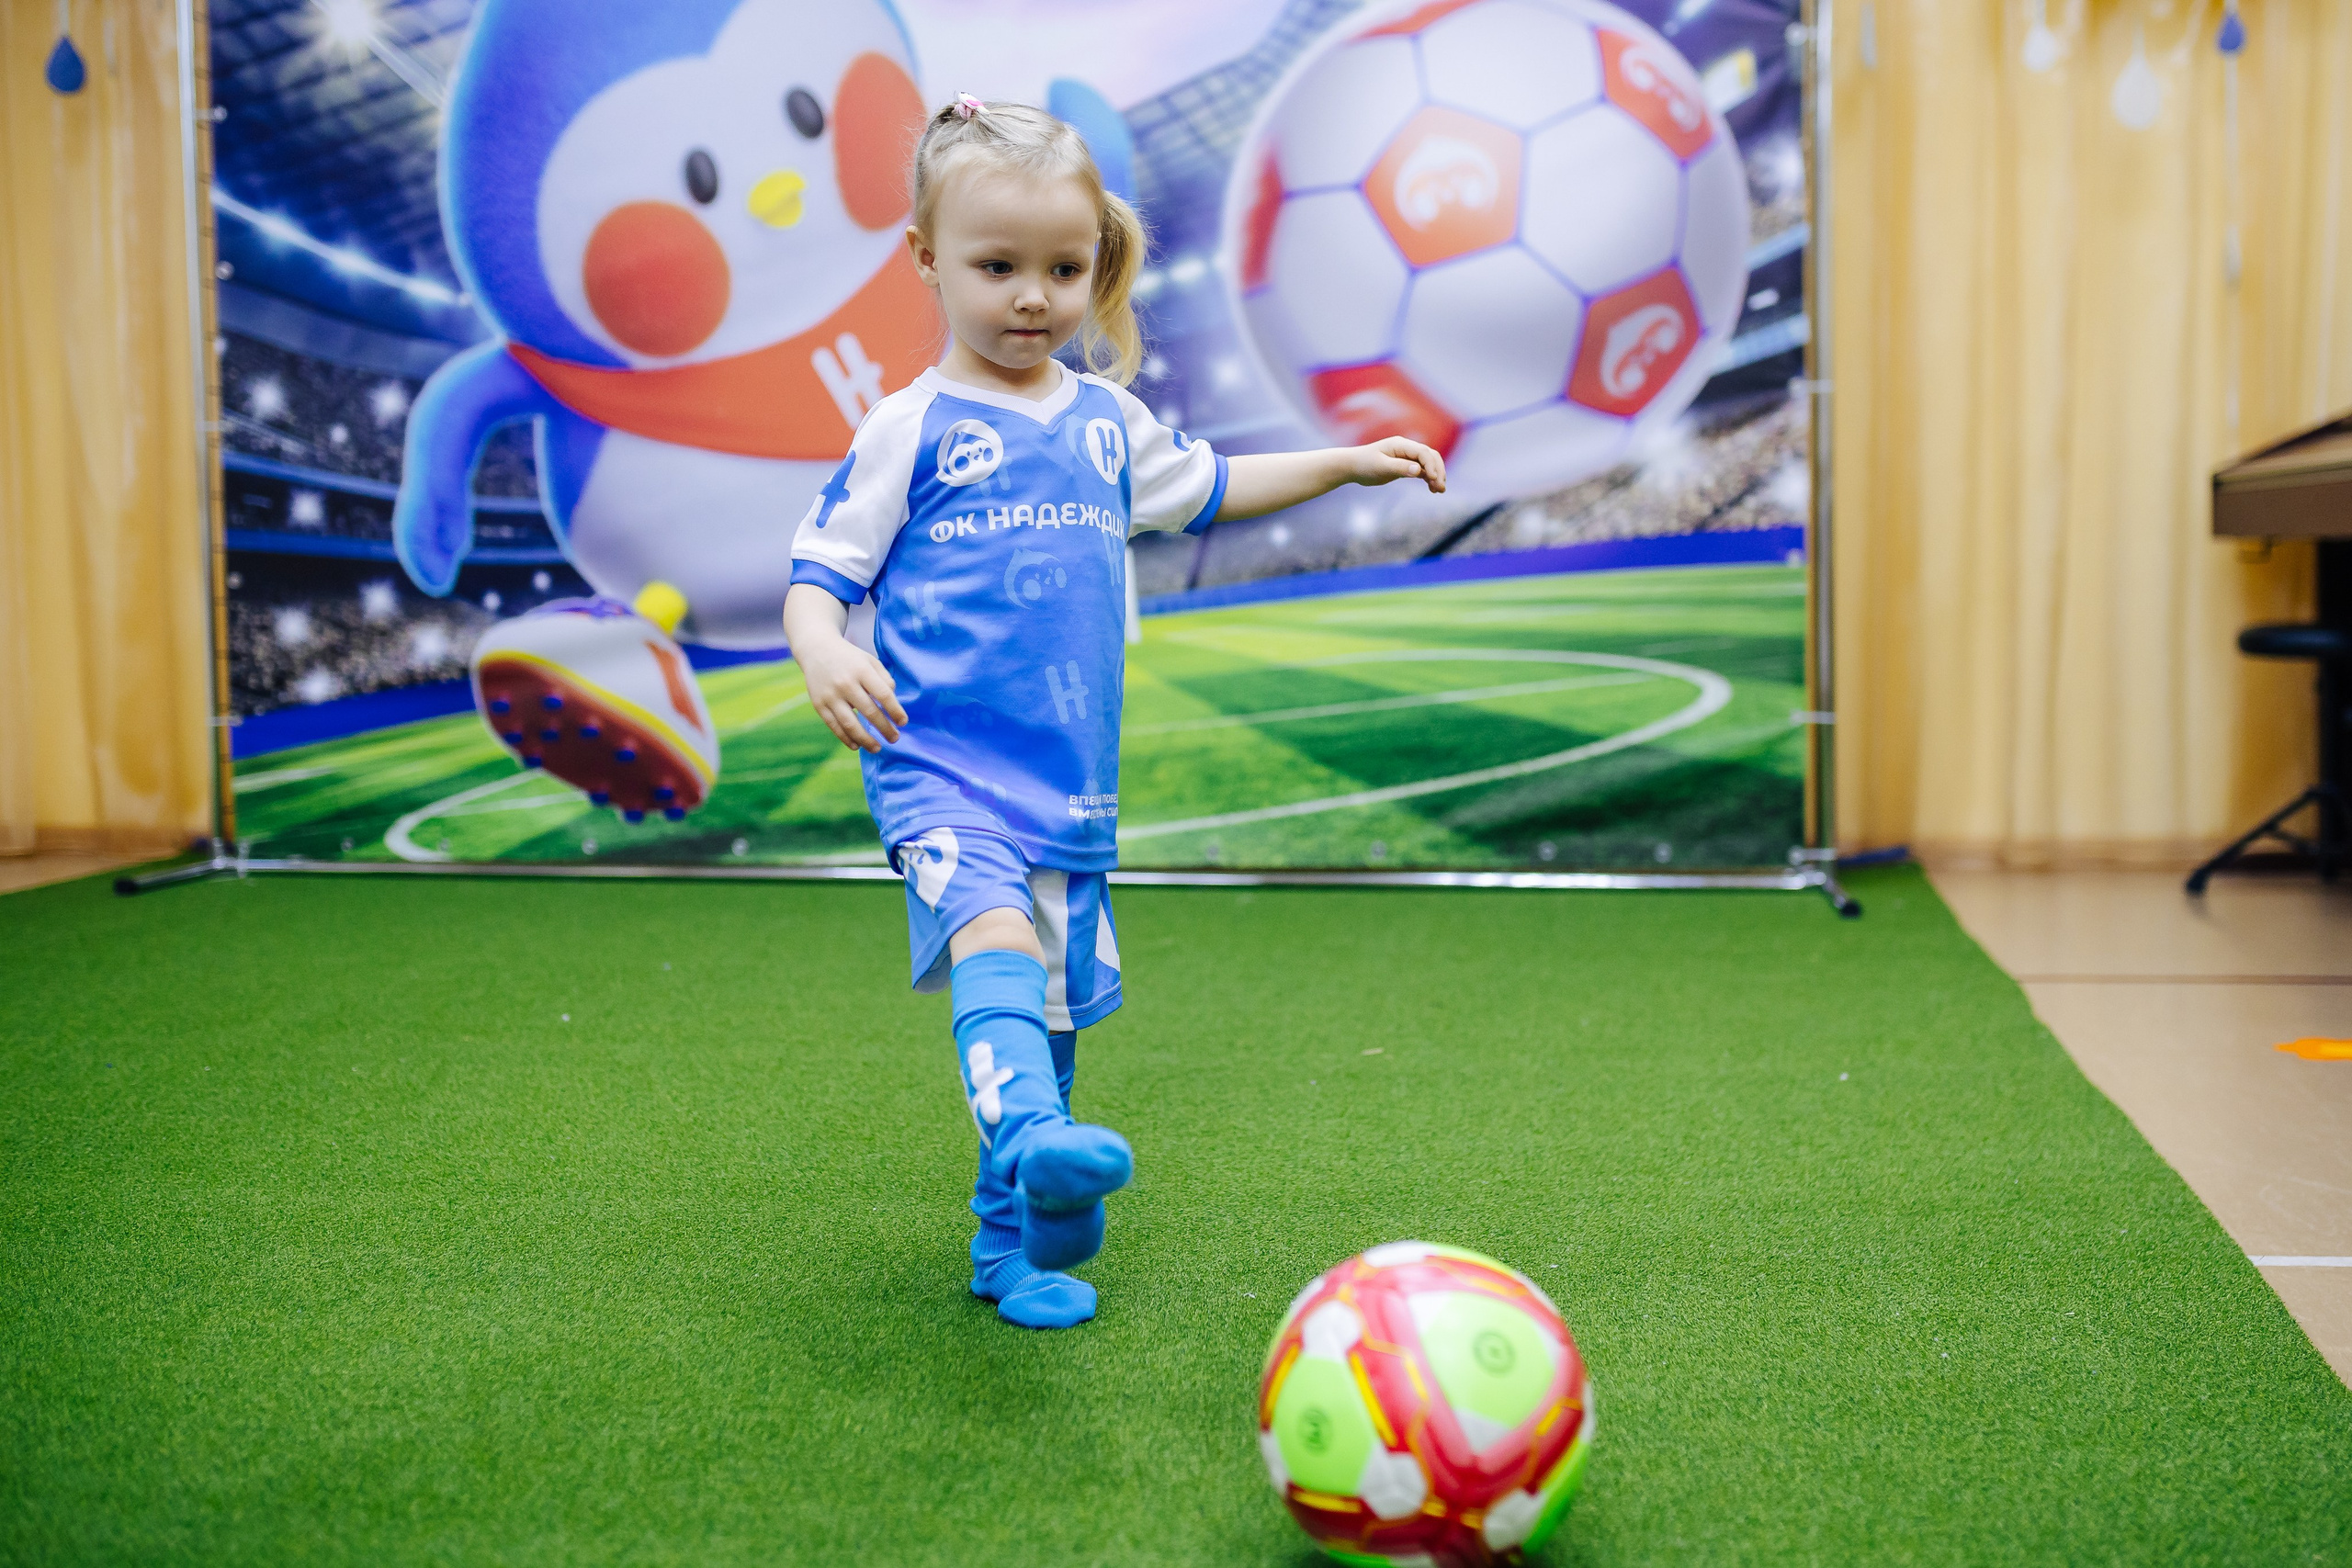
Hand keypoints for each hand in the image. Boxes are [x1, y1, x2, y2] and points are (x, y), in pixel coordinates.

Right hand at [799, 637, 906, 752]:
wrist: (816, 650)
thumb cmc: (850, 658)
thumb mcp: (870, 660)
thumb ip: (884, 679)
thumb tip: (893, 701)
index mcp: (861, 670)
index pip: (883, 695)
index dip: (895, 711)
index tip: (903, 722)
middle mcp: (846, 683)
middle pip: (869, 712)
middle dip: (885, 728)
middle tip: (895, 738)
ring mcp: (830, 695)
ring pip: (850, 724)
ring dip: (866, 740)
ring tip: (877, 748)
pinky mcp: (819, 705)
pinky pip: (834, 726)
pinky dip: (846, 738)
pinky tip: (857, 746)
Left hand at [1346, 436, 1446, 494]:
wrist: (1352, 466)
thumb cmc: (1364, 464)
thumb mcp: (1381, 467)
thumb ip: (1399, 468)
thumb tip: (1418, 471)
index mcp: (1401, 444)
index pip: (1423, 452)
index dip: (1431, 465)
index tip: (1433, 479)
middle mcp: (1406, 448)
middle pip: (1430, 456)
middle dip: (1438, 471)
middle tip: (1441, 488)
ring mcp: (1406, 456)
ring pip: (1428, 464)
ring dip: (1436, 475)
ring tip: (1439, 491)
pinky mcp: (1405, 466)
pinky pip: (1422, 470)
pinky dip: (1429, 478)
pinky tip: (1432, 489)